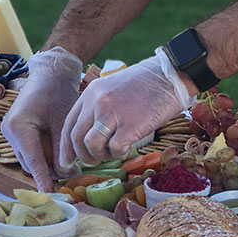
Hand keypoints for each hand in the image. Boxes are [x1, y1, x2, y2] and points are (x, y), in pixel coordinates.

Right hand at [1, 47, 81, 190]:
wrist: (50, 72)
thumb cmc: (57, 91)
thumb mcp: (63, 119)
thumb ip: (62, 147)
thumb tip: (66, 173)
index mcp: (18, 126)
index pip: (32, 159)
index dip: (43, 179)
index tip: (50, 196)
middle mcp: (9, 131)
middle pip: (30, 162)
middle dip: (50, 171)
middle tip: (74, 173)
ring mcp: (10, 132)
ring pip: (29, 158)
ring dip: (47, 164)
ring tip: (71, 164)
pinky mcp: (16, 132)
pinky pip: (30, 150)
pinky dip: (44, 154)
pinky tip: (60, 154)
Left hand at [59, 48, 194, 167]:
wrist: (171, 74)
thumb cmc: (147, 84)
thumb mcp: (114, 88)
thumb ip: (99, 107)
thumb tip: (90, 137)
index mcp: (91, 92)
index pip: (69, 124)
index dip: (66, 147)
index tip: (68, 162)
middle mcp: (98, 101)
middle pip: (76, 137)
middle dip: (83, 156)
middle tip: (95, 161)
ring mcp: (113, 112)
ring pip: (91, 145)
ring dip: (100, 156)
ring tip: (113, 153)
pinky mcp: (131, 123)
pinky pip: (116, 149)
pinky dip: (120, 154)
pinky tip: (129, 148)